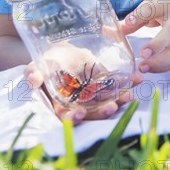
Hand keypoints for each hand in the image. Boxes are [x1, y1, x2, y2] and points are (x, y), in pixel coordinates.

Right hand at [25, 61, 141, 124]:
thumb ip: (33, 72)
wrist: (62, 52)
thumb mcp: (37, 65)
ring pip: (106, 102)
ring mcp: (93, 97)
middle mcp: (78, 105)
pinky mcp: (104, 86)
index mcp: (60, 105)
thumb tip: (32, 80)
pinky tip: (137, 80)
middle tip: (111, 108)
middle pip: (90, 113)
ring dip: (119, 101)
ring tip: (130, 96)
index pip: (66, 116)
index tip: (81, 113)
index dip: (73, 117)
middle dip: (101, 112)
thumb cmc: (47, 62)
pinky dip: (127, 85)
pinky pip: (116, 88)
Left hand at [120, 0, 169, 72]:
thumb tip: (117, 28)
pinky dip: (162, 68)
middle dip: (156, 45)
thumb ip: (137, 16)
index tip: (130, 22)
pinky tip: (149, 69)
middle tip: (141, 55)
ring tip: (142, 68)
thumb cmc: (168, 6)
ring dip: (159, 63)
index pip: (155, 8)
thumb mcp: (153, 4)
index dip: (143, 15)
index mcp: (169, 5)